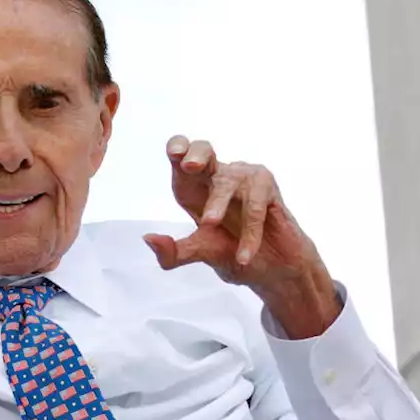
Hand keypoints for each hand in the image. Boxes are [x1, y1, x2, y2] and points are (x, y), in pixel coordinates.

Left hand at [143, 135, 340, 336]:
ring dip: (218, 202)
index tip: (174, 153)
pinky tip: (243, 256)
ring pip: (229, 179)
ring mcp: (246, 180)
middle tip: (189, 166)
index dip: (178, 147)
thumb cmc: (233, 253)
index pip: (182, 156)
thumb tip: (148, 238)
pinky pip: (256, 205)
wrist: (272, 271)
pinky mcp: (270, 190)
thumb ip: (173, 252)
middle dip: (196, 154)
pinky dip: (249, 233)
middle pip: (204, 151)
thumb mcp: (200, 254)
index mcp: (195, 187)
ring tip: (209, 225)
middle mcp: (219, 177)